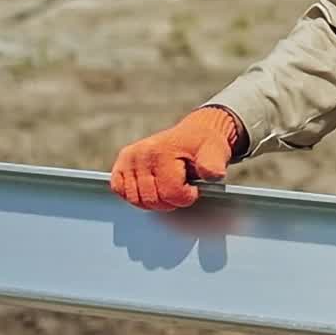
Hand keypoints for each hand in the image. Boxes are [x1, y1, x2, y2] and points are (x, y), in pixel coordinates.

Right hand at [109, 107, 242, 212]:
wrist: (194, 134)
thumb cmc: (204, 145)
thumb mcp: (215, 152)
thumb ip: (213, 165)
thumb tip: (213, 174)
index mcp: (162, 151)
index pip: (171, 192)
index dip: (187, 196)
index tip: (194, 187)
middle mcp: (141, 153)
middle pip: (152, 199)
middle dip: (172, 200)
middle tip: (181, 187)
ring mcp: (129, 158)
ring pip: (136, 199)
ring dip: (155, 200)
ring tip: (168, 187)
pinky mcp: (121, 163)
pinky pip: (120, 190)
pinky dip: (135, 195)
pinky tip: (151, 188)